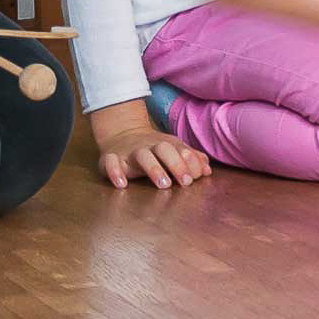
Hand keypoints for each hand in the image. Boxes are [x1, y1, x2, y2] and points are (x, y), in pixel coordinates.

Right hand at [95, 121, 212, 190]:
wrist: (121, 134)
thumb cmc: (154, 148)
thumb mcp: (173, 150)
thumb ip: (191, 159)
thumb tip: (208, 170)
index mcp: (167, 144)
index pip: (181, 150)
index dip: (190, 163)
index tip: (196, 177)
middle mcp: (150, 146)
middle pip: (164, 150)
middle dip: (176, 164)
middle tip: (185, 182)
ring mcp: (129, 151)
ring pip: (142, 156)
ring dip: (154, 169)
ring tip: (163, 184)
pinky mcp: (110, 158)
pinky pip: (110, 162)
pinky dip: (114, 172)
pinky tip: (122, 184)